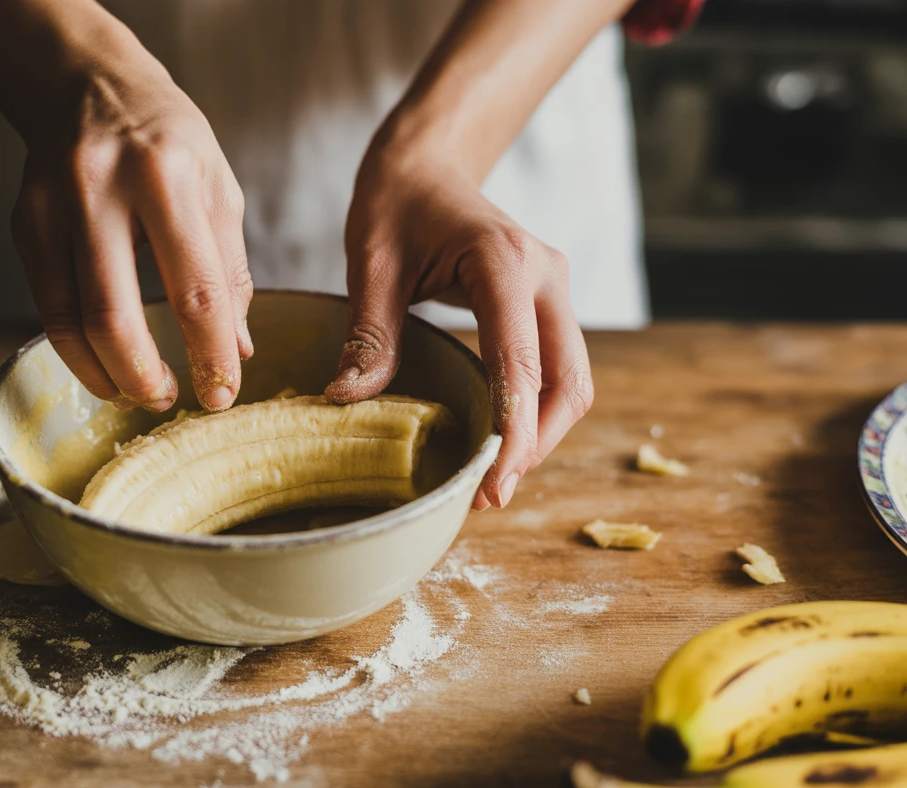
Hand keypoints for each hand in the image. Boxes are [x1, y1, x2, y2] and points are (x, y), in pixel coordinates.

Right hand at [10, 58, 251, 411]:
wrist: (88, 85)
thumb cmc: (167, 140)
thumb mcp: (218, 190)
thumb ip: (229, 271)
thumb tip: (236, 349)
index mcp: (167, 176)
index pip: (195, 288)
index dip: (210, 353)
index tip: (223, 394)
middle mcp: (101, 190)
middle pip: (114, 316)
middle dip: (145, 377)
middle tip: (171, 400)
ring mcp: (52, 208)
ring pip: (70, 322)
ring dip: (107, 374)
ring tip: (138, 392)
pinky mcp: (23, 226)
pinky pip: (47, 309)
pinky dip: (76, 352)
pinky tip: (105, 366)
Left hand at [327, 138, 593, 508]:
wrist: (427, 161)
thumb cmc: (396, 202)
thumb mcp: (371, 260)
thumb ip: (370, 331)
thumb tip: (347, 399)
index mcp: (504, 261)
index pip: (521, 360)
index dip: (514, 429)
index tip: (492, 482)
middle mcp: (545, 275)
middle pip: (567, 381)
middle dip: (536, 444)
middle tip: (489, 494)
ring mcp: (553, 289)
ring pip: (571, 381)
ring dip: (541, 434)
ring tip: (492, 479)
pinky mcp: (547, 303)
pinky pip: (556, 369)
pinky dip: (536, 411)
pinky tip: (498, 440)